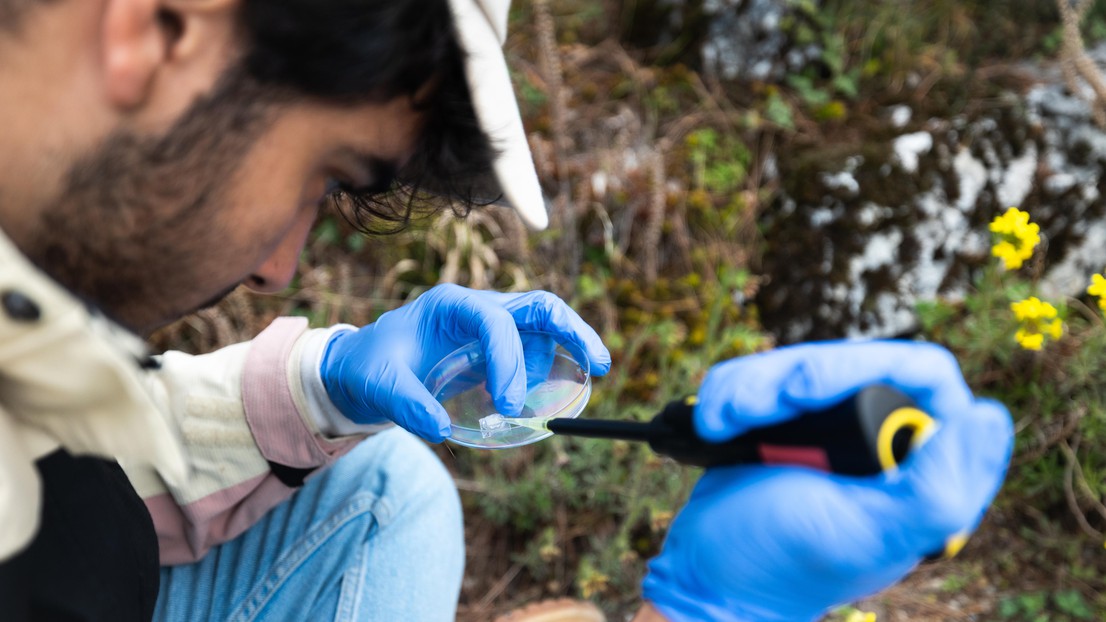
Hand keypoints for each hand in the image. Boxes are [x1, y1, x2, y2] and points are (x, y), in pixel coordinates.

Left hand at [320, 284, 610, 441]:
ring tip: (540, 396)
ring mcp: (491, 325)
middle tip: (600, 364)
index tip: (509, 404)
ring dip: (555, 357)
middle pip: (538, 305)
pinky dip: (548, 368)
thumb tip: (440, 429)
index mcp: (449, 305)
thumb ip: (406, 405)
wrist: (363, 366)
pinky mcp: (497, 347)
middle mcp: (477, 307)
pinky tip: (544, 394)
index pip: (494, 319)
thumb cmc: (370, 367)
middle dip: (572, 330)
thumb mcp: (377, 385)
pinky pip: (536, 348)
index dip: (510, 358)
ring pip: (543, 326)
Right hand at [641, 340, 1012, 620]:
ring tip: (721, 425)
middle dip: (791, 380)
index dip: (873, 368)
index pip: (927, 376)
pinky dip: (730, 394)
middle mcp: (884, 440)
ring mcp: (832, 426)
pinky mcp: (786, 420)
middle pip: (854, 360)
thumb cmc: (786, 564)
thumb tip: (987, 417)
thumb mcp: (864, 533)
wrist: (708, 573)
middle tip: (753, 412)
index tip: (809, 394)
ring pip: (800, 363)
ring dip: (751, 388)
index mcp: (923, 468)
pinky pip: (761, 375)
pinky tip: (714, 426)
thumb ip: (934, 490)